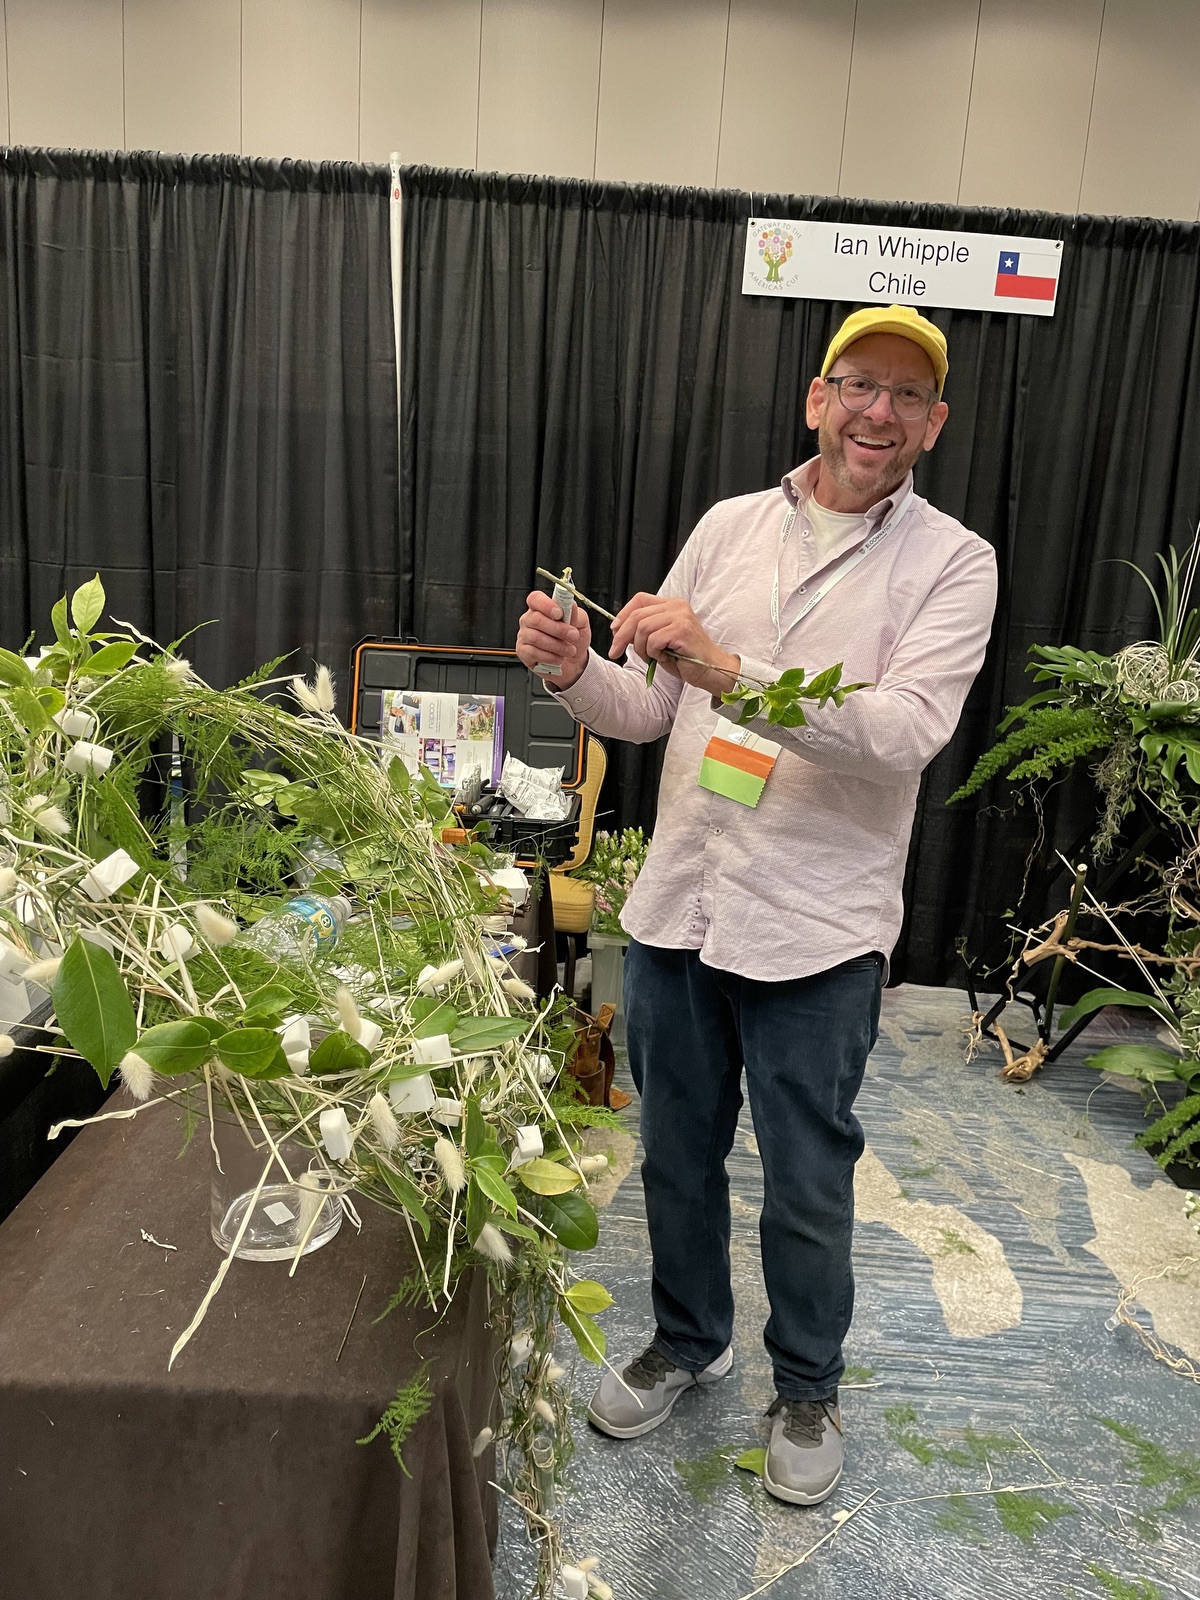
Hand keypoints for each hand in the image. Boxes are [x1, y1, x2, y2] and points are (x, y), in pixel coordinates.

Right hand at [516, 589, 592, 688]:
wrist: (574, 661)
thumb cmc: (574, 639)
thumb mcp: (581, 624)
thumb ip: (576, 613)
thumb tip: (571, 605)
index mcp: (541, 608)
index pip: (535, 599)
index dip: (546, 605)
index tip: (560, 614)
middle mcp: (530, 620)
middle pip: (536, 619)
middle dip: (558, 629)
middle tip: (573, 635)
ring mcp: (524, 636)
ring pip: (536, 637)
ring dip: (557, 645)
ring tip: (570, 650)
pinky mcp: (523, 652)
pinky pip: (533, 653)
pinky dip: (550, 657)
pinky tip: (559, 658)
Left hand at [608, 594, 739, 694]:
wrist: (710, 670)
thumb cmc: (686, 657)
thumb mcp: (659, 641)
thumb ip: (643, 631)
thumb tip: (620, 630)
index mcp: (671, 604)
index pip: (640, 599)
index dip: (623, 614)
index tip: (614, 631)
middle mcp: (677, 606)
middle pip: (637, 614)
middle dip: (622, 635)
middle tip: (616, 651)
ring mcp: (681, 617)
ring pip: (643, 628)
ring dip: (641, 648)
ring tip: (652, 657)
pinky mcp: (682, 630)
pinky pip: (654, 640)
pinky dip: (653, 653)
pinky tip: (663, 658)